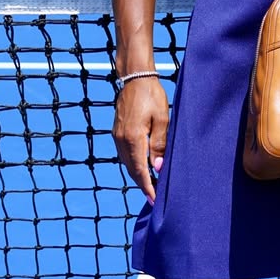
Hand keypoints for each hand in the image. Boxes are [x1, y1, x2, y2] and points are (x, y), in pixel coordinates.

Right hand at [112, 78, 168, 202]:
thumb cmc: (152, 96)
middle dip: (143, 185)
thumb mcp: (162, 119)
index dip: (148, 186)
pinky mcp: (117, 132)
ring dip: (138, 176)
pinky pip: (125, 154)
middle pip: (131, 170)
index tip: (154, 200)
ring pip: (127, 163)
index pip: (140, 170)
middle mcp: (121, 140)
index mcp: (133, 138)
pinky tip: (142, 168)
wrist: (135, 78)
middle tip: (154, 199)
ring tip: (151, 186)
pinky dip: (133, 165)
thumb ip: (159, 144)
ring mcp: (117, 136)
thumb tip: (157, 167)